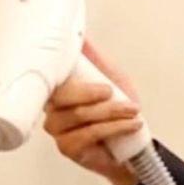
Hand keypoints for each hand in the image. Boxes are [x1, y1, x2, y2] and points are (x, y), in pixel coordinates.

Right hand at [43, 40, 143, 184]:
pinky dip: (114, 127)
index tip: (73, 60)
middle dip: (89, 92)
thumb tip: (82, 36)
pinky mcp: (68, 148)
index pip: (50, 75)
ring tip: (132, 110)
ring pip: (78, 115)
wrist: (132, 147)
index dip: (58, 66)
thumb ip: (96, 59)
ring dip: (110, 111)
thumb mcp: (112, 78)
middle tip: (110, 91)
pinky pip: (88, 134)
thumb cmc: (119, 113)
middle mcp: (53, 108)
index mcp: (59, 89)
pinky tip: (131, 124)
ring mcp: (58, 130)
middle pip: (62, 96)